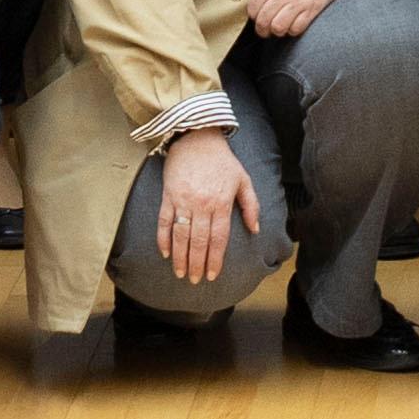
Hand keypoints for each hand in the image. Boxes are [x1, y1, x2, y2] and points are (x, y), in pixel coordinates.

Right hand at [154, 123, 249, 292]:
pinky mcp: (168, 195)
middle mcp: (201, 204)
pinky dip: (163, 238)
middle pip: (199, 241)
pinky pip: (164, 221)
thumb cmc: (222, 160)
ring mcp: (183, 200)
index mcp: (221, 203)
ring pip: (180, 235)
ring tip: (180, 272)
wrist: (197, 137)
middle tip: (195, 280)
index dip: (215, 259)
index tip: (212, 275)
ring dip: (180, 256)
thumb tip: (255, 229)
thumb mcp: (243, 179)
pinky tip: (165, 252)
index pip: (218, 238)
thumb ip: (251, 205)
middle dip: (197, 264)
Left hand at [242, 0, 353, 44]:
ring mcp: (299, 1)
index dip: (254, 17)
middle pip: (263, 21)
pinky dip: (294, 30)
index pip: (253, 8)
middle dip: (263, 30)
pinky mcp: (313, 8)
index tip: (258, 19)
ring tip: (282, 28)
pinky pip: (296, 29)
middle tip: (267, 30)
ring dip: (279, 31)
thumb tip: (261, 3)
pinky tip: (295, 24)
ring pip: (278, 28)